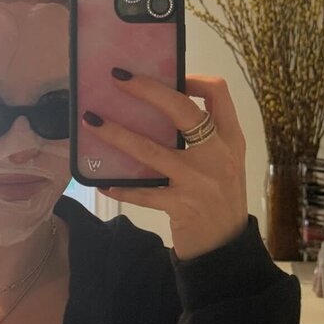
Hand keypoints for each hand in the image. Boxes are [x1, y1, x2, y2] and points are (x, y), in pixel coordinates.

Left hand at [84, 71, 248, 259]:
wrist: (227, 250)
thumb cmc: (221, 199)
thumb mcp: (224, 162)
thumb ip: (204, 138)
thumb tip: (159, 108)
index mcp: (231, 139)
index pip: (218, 93)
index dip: (192, 77)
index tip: (170, 74)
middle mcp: (218, 155)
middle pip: (183, 110)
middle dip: (148, 90)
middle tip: (118, 79)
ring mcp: (199, 181)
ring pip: (152, 149)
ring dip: (117, 133)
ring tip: (92, 121)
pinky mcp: (180, 206)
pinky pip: (143, 192)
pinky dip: (121, 186)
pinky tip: (102, 180)